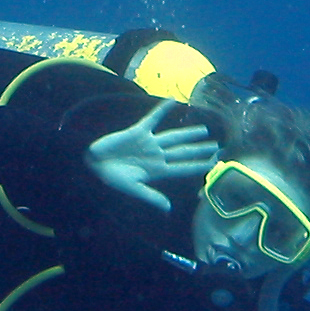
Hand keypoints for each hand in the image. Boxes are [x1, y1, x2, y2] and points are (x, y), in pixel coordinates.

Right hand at [85, 100, 220, 209]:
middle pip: (183, 152)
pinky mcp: (138, 132)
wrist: (92, 163)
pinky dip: (162, 109)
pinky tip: (173, 101)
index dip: (198, 166)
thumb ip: (151, 196)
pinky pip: (153, 118)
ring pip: (174, 137)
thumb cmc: (110, 178)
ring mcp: (149, 143)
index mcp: (157, 171)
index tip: (214, 165)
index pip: (183, 168)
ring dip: (189, 133)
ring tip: (205, 130)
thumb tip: (169, 209)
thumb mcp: (132, 188)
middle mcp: (156, 156)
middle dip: (200, 150)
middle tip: (218, 146)